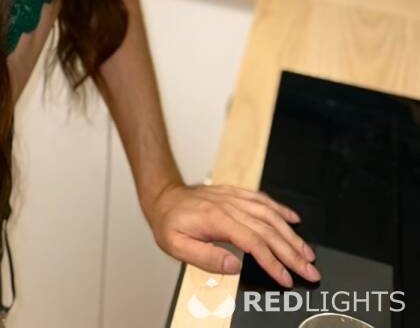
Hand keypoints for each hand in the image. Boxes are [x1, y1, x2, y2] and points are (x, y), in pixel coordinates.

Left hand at [144, 181, 320, 287]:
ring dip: (291, 234)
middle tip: (309, 270)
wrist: (163, 196)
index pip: (253, 242)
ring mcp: (234, 198)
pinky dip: (280, 209)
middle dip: (292, 252)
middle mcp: (229, 206)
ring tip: (307, 253)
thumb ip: (206, 258)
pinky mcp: (235, 194)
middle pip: (268, 229)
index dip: (272, 262)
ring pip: (269, 215)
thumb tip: (234, 266)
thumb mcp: (177, 247)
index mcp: (216, 220)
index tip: (286, 278)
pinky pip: (262, 199)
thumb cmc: (169, 223)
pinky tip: (293, 219)